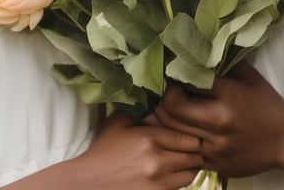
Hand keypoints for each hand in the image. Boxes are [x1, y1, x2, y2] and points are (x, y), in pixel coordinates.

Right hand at [79, 110, 203, 189]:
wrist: (88, 183)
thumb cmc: (104, 150)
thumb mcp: (120, 121)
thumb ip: (144, 111)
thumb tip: (166, 102)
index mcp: (150, 139)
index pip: (190, 139)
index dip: (191, 136)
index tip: (186, 135)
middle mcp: (157, 162)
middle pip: (195, 158)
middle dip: (194, 153)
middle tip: (188, 150)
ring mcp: (157, 185)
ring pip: (191, 176)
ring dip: (188, 169)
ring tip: (180, 163)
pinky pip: (179, 189)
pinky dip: (178, 182)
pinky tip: (169, 176)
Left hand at [154, 62, 283, 177]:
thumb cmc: (267, 103)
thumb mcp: (248, 75)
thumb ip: (223, 62)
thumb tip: (197, 50)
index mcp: (228, 96)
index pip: (186, 82)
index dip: (177, 76)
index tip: (178, 74)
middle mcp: (219, 122)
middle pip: (171, 109)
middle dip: (166, 97)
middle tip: (172, 92)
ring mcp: (216, 147)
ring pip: (172, 132)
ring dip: (168, 118)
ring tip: (173, 109)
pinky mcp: (215, 164)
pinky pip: (185, 151)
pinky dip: (180, 140)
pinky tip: (184, 130)